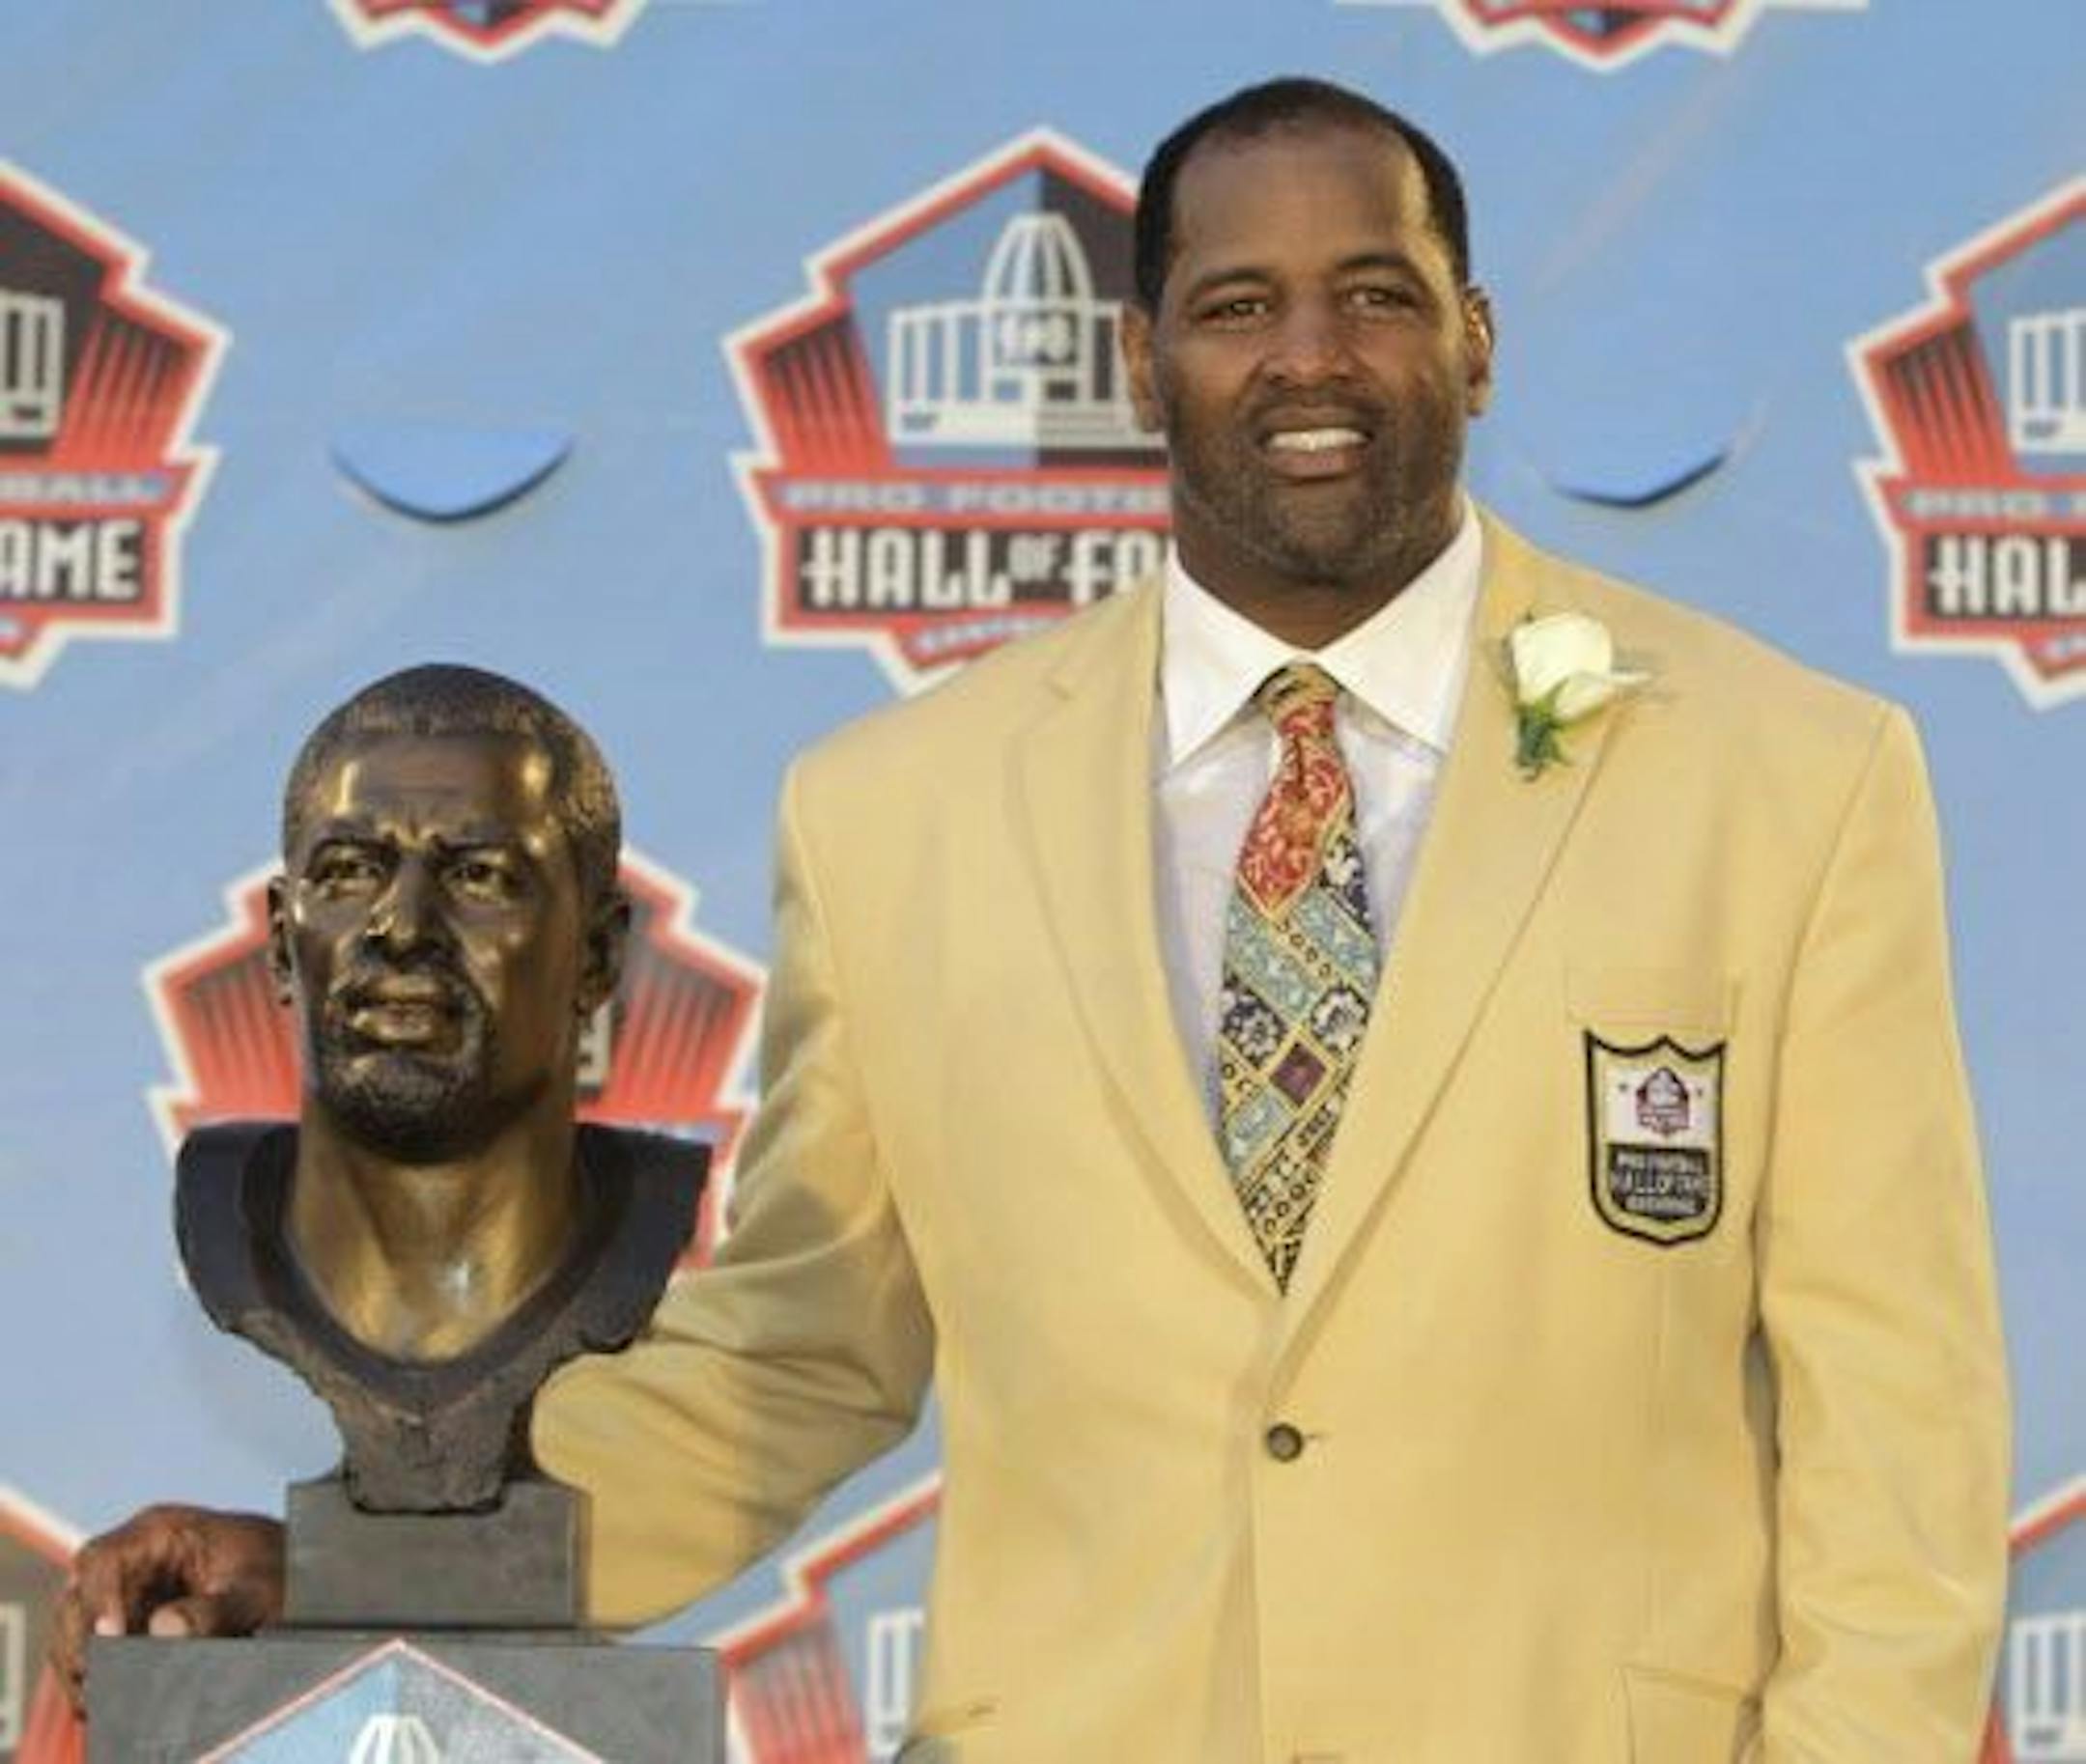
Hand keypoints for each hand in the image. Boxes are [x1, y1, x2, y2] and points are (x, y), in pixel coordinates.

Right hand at [48, 1504, 283, 1714]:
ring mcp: (127, 1592)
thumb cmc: (280, 1570)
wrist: (298, 1579)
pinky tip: (104, 1698)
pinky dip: (96, 1674)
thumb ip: (216, 1610)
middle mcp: (134, 1559)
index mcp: (162, 1532)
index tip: (109, 1637)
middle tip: (94, 1682)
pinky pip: (94, 1650)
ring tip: (97, 1698)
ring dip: (81, 1663)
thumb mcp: (258, 1590)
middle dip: (79, 1641)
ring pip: (78, 1627)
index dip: (98, 1598)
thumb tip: (164, 1629)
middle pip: (79, 1596)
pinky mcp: (128, 1625)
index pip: (104, 1559)